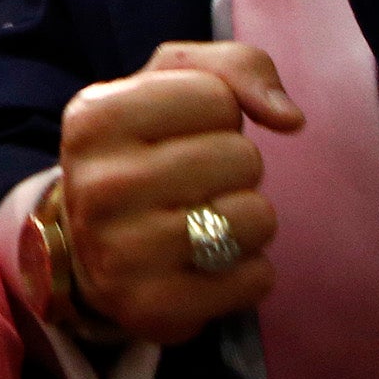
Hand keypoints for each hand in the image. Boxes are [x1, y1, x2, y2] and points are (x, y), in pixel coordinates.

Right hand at [51, 40, 299, 345]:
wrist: (88, 251)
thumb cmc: (144, 154)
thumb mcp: (171, 89)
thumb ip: (236, 68)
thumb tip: (290, 118)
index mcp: (94, 117)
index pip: (216, 97)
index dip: (217, 114)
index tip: (179, 134)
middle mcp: (99, 185)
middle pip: (241, 157)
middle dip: (235, 168)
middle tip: (195, 184)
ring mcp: (121, 253)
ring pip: (256, 217)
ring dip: (246, 219)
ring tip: (207, 222)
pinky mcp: (153, 309)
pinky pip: (257, 278)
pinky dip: (248, 270)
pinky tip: (209, 265)